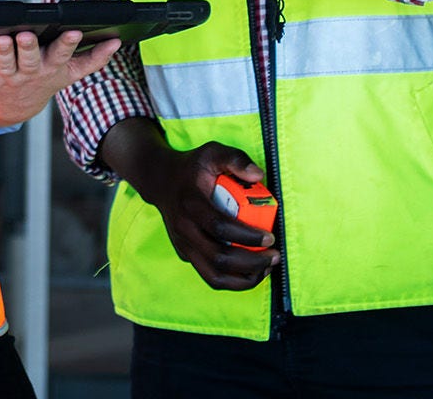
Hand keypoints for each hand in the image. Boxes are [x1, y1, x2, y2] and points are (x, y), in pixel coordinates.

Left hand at [0, 30, 121, 127]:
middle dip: (29, 47)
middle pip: (31, 59)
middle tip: (26, 35)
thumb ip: (93, 59)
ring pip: (6, 62)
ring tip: (2, 39)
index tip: (73, 31)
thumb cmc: (41, 81)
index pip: (63, 55)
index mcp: (51, 68)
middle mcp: (30, 72)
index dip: (68, 44)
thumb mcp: (68, 74)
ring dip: (3, 51)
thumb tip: (117, 42)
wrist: (11, 110)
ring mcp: (8, 77)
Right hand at [106, 123, 277, 290]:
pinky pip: (210, 276)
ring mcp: (183, 244)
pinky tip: (250, 272)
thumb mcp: (212, 152)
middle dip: (251, 262)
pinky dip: (232, 281)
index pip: (220, 227)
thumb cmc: (191, 167)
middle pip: (218, 257)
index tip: (270, 237)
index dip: (247, 237)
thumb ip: (236, 159)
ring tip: (265, 269)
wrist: (159, 179)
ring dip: (243, 279)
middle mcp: (183, 228)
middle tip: (274, 256)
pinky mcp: (185, 253)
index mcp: (190, 203)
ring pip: (213, 275)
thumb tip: (258, 176)